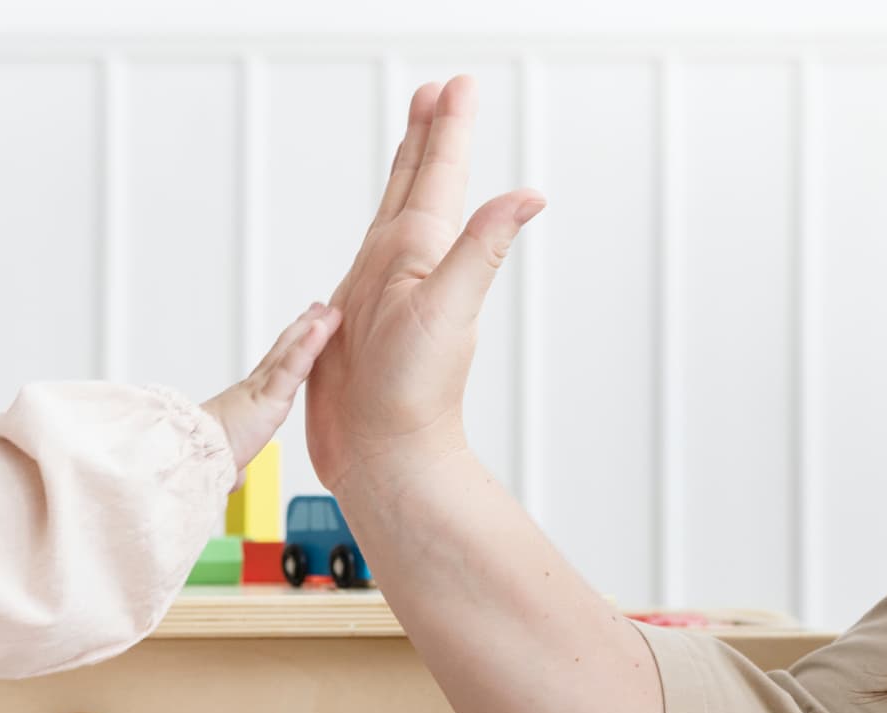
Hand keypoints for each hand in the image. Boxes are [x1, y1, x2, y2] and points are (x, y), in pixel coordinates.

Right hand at [203, 302, 342, 482]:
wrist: (191, 458)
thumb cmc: (204, 459)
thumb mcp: (230, 460)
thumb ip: (237, 465)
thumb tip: (237, 478)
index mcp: (249, 401)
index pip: (276, 369)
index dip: (292, 349)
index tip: (305, 331)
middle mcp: (255, 388)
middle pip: (286, 350)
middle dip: (304, 328)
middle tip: (321, 309)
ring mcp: (261, 389)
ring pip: (291, 352)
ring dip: (313, 329)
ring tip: (331, 311)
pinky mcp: (266, 397)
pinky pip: (291, 367)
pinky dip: (307, 347)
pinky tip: (320, 327)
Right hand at [306, 76, 545, 490]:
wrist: (383, 453)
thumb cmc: (415, 393)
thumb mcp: (450, 307)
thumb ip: (482, 246)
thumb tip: (532, 196)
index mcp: (422, 253)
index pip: (440, 176)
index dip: (448, 128)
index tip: (456, 85)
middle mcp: (403, 265)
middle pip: (419, 183)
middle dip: (429, 135)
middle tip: (439, 91)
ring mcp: (379, 289)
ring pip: (393, 212)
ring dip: (405, 170)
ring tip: (414, 134)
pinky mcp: (354, 316)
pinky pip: (365, 255)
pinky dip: (376, 227)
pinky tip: (383, 228)